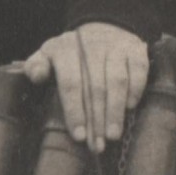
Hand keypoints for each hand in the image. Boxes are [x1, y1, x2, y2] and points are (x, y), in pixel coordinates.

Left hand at [14, 22, 148, 152]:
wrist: (103, 29)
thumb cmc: (72, 53)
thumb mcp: (49, 55)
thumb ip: (36, 66)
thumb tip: (36, 76)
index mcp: (65, 48)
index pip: (71, 81)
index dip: (75, 110)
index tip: (79, 135)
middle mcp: (92, 44)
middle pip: (95, 86)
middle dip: (96, 119)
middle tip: (96, 145)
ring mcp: (115, 46)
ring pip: (117, 80)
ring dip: (115, 110)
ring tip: (113, 135)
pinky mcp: (135, 48)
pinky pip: (138, 68)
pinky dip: (136, 88)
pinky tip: (130, 107)